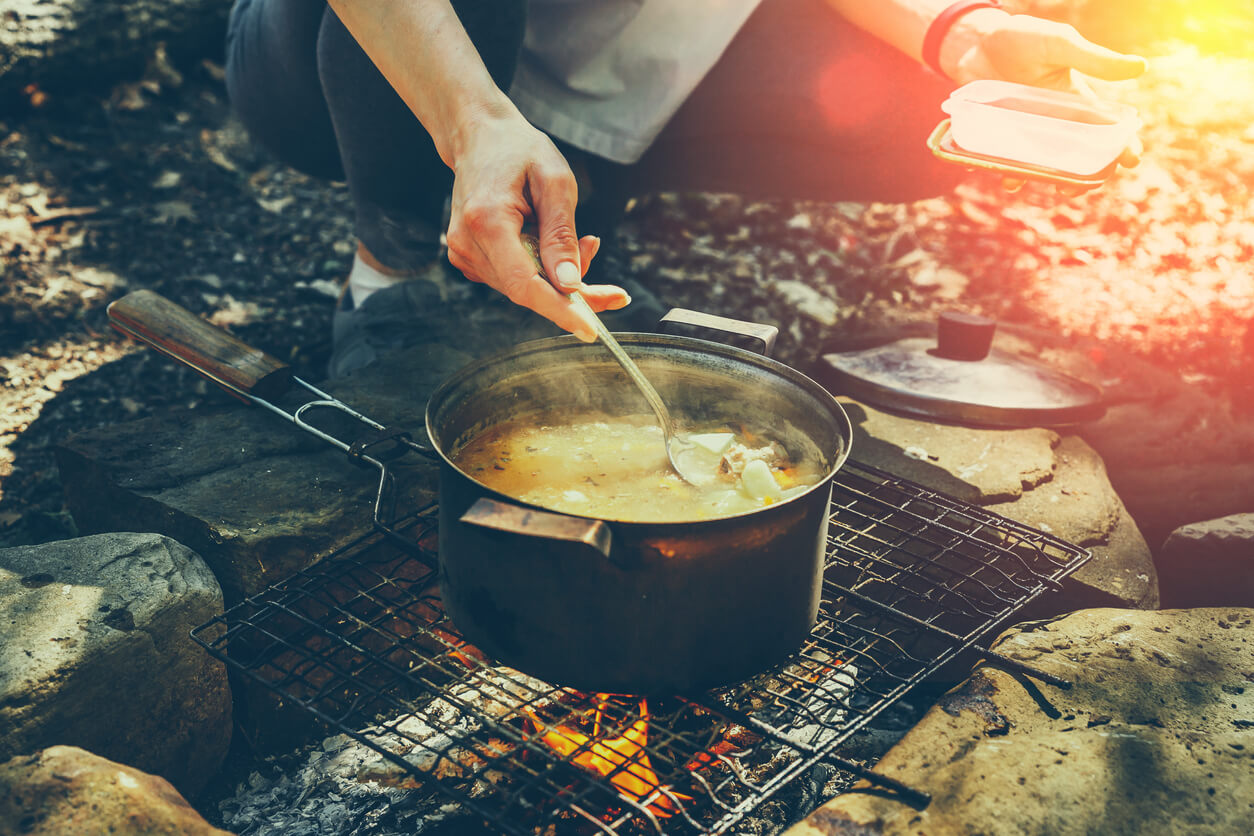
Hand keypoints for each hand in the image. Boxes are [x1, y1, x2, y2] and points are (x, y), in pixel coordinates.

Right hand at [444, 112, 629, 339]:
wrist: (479, 137)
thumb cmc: (518, 150)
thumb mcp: (554, 181)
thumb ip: (561, 234)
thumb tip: (570, 283)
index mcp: (486, 220)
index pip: (524, 284)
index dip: (559, 311)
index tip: (590, 329)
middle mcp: (468, 243)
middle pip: (528, 291)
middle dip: (573, 295)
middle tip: (615, 293)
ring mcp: (465, 254)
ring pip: (524, 288)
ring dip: (560, 278)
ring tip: (584, 243)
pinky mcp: (470, 258)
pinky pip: (515, 278)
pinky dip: (543, 271)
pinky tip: (554, 245)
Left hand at [945, 10, 1146, 186]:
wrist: (976, 40)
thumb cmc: (1023, 37)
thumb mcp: (1060, 44)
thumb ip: (1093, 59)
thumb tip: (1141, 66)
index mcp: (1075, 101)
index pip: (1105, 129)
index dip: (1121, 146)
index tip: (1131, 160)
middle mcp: (1053, 121)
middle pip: (1075, 157)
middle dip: (1081, 176)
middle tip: (1074, 188)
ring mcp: (1024, 130)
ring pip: (1040, 165)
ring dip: (1041, 178)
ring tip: (1041, 185)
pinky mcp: (998, 134)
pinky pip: (1002, 159)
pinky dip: (1003, 169)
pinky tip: (1000, 175)